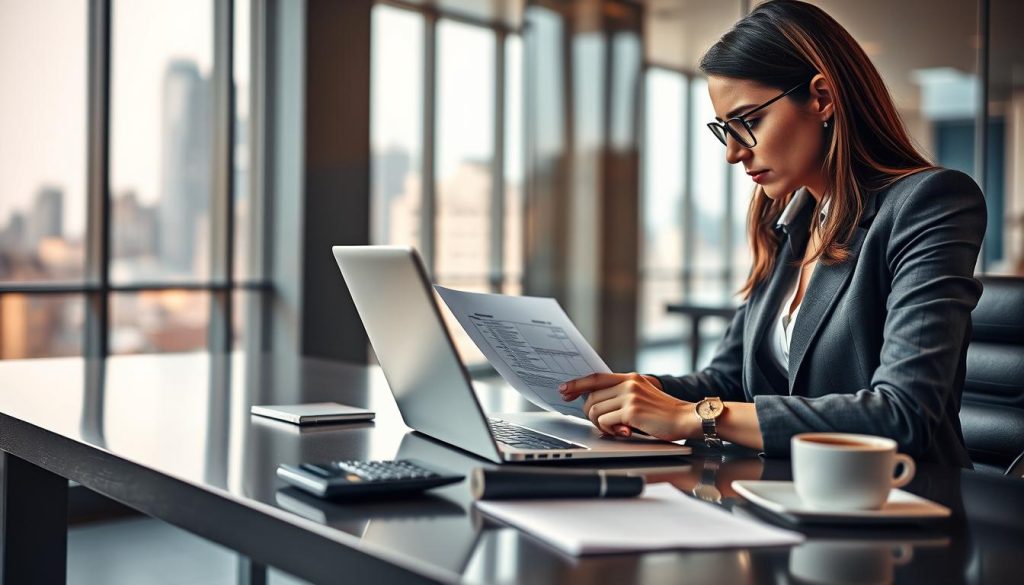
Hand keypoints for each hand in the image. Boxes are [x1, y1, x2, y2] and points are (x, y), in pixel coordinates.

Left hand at [559, 373, 695, 440]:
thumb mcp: (643, 396)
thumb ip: (622, 396)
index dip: (577, 384)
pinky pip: (606, 422)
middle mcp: (629, 384)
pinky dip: (610, 430)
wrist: (687, 418)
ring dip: (601, 424)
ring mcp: (630, 396)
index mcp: (630, 378)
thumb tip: (597, 405)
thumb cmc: (665, 413)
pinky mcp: (632, 411)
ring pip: (596, 411)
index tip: (564, 390)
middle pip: (592, 398)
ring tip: (616, 429)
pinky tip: (623, 432)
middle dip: (591, 414)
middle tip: (603, 425)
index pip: (596, 377)